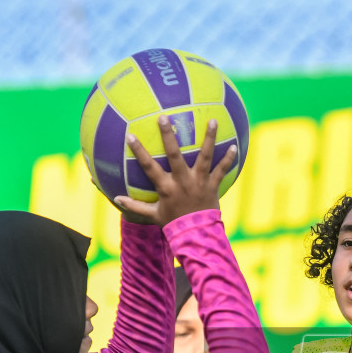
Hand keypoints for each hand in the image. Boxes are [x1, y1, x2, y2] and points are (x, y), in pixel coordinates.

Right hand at [113, 117, 236, 225]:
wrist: (196, 236)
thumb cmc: (173, 224)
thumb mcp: (153, 215)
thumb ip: (135, 206)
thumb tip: (116, 199)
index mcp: (166, 188)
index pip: (149, 167)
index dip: (139, 151)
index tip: (130, 135)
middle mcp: (183, 182)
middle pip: (174, 155)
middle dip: (168, 135)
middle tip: (164, 116)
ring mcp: (199, 183)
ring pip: (204, 157)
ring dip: (209, 138)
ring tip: (212, 120)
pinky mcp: (213, 186)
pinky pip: (222, 170)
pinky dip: (229, 158)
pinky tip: (235, 145)